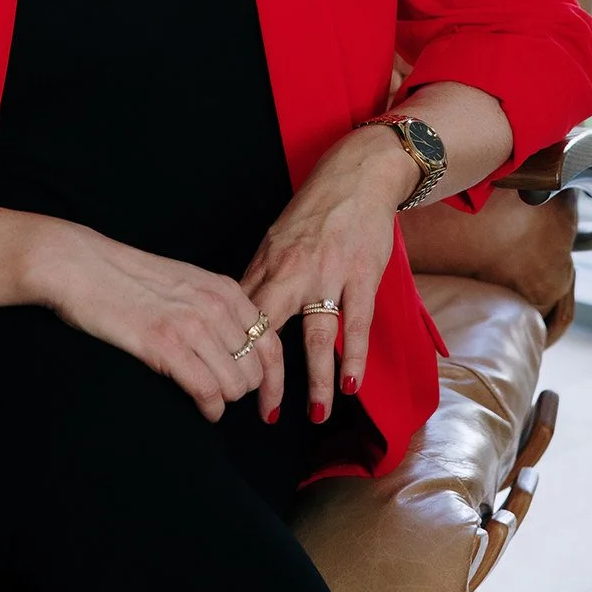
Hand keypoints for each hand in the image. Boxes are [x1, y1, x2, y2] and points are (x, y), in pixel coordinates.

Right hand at [30, 221, 277, 422]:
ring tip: (207, 399)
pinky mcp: (165, 344)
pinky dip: (209, 408)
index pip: (271, 343)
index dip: (275, 380)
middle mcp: (215, 305)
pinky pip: (207, 391)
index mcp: (223, 288)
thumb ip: (215, 307)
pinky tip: (201, 409)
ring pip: (235, 384)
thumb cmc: (127, 276)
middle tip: (223, 397)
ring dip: (224, 399)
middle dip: (243, 391)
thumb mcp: (185, 282)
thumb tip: (236, 348)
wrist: (82, 265)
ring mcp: (191, 324)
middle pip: (256, 369)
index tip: (268, 404)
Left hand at [237, 128, 416, 422]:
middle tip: (266, 412)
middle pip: (272, 329)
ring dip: (318, 378)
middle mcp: (293, 271)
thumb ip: (261, 279)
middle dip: (268, 374)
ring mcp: (329, 274)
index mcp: (268, 263)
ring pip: (317, 333)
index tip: (230, 382)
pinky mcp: (361, 275)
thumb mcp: (276, 240)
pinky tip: (352, 385)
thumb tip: (238, 318)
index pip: (243, 315)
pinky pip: (357, 323)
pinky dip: (354, 356)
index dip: (234, 351)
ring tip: (317, 415)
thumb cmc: (313, 212)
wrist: (356, 176)